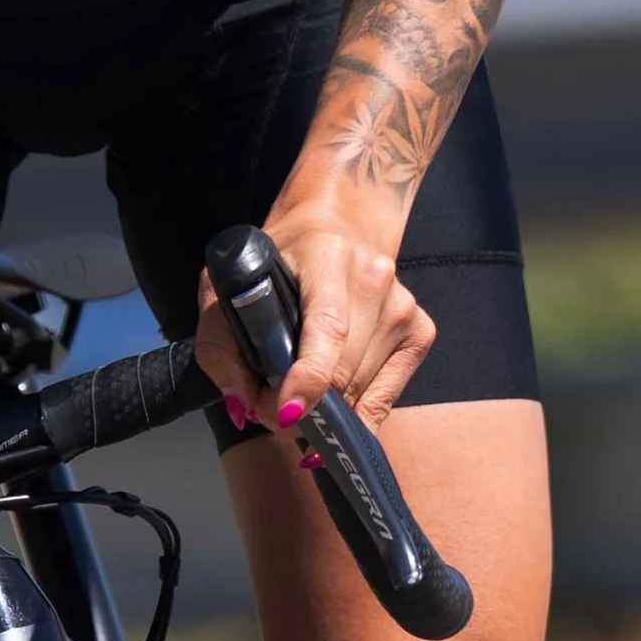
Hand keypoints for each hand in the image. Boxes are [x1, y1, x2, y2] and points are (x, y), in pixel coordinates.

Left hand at [195, 202, 435, 438]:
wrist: (333, 227)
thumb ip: (221, 345)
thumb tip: (242, 405)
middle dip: (302, 406)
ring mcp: (402, 305)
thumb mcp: (228, 285)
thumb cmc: (276, 262)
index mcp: (327, 256)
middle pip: (341, 371)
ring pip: (360, 391)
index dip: (308, 376)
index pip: (326, 326)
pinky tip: (333, 398)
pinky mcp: (420, 330)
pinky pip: (385, 397)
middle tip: (269, 408)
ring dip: (325, 410)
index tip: (286, 413)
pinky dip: (355, 410)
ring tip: (298, 393)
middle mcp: (373, 278)